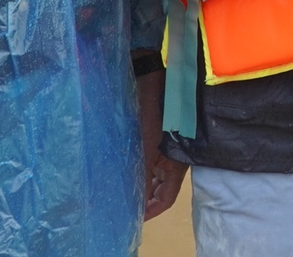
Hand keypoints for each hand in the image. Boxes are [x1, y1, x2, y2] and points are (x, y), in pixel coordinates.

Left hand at [134, 69, 187, 220]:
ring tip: (116, 189)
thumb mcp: (145, 145)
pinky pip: (146, 160)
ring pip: (151, 175)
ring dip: (137, 183)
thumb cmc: (154, 109)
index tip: (132, 219)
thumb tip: (137, 206)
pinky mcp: (155, 135)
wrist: (154, 74)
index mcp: (176, 164)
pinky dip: (135, 168)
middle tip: (119, 205)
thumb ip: (143, 176)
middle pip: (159, 189)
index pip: (165, 199)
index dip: (149, 212)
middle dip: (142, 200)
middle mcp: (173, 159)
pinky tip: (119, 168)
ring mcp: (164, 147)